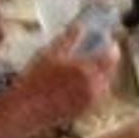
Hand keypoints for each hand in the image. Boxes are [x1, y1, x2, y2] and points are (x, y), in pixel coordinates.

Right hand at [5, 26, 119, 132]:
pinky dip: (94, 87)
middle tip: (99, 51)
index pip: (112, 56)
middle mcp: (94, 87)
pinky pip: (96, 96)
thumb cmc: (35, 81)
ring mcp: (91, 101)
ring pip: (105, 84)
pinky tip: (80, 82)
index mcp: (88, 71)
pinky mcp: (84, 111)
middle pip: (111, 71)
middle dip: (108, 60)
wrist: (26, 111)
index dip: (112, 46)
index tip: (108, 40)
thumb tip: (80, 25)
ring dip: (101, 74)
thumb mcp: (50, 54)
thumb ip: (68, 38)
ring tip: (89, 66)